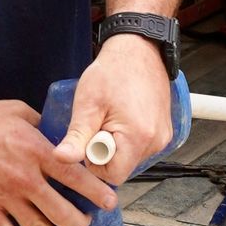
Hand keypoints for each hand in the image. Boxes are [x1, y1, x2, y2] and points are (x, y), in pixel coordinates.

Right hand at [0, 96, 117, 225]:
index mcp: (37, 152)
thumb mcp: (19, 113)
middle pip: (62, 210)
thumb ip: (43, 125)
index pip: (75, 177)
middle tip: (85, 225)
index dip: (96, 192)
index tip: (109, 203)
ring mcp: (5, 197)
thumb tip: (60, 133)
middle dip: (79, 223)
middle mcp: (25, 178)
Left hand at [61, 36, 174, 180]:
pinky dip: (127, 139)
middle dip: (104, 152)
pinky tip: (121, 117)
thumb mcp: (88, 104)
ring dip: (116, 145)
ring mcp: (163, 137)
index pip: (112, 175)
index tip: (90, 137)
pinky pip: (140, 148)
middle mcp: (156, 141)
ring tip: (110, 117)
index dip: (94, 161)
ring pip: (130, 158)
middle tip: (99, 124)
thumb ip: (76, 136)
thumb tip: (61, 159)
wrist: (138, 49)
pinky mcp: (164, 131)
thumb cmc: (113, 72)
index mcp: (138, 138)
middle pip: (122, 168)